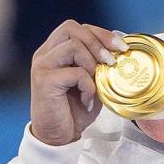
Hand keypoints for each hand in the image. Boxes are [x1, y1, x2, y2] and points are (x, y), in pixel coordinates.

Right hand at [29, 20, 127, 145]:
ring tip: (96, 83)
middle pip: (71, 28)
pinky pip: (75, 73)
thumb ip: (100, 63)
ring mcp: (42, 66)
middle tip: (112, 61)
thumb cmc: (75, 108)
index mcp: (55, 50)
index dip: (101, 33)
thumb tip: (120, 47)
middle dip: (98, 42)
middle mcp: (45, 54)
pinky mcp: (44, 81)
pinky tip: (87, 100)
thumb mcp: (93, 80)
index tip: (121, 47)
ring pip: (73, 46)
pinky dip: (87, 86)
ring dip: (92, 64)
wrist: (59, 135)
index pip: (76, 27)